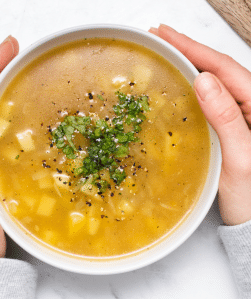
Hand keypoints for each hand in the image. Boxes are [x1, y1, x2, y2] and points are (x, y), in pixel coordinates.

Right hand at [149, 25, 250, 225]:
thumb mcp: (240, 158)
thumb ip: (227, 119)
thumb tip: (203, 80)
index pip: (222, 68)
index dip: (193, 48)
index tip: (166, 35)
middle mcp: (249, 106)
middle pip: (217, 69)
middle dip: (188, 50)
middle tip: (160, 37)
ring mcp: (237, 116)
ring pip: (212, 82)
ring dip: (189, 64)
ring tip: (166, 53)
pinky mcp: (227, 126)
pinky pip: (208, 100)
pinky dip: (191, 87)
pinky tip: (178, 82)